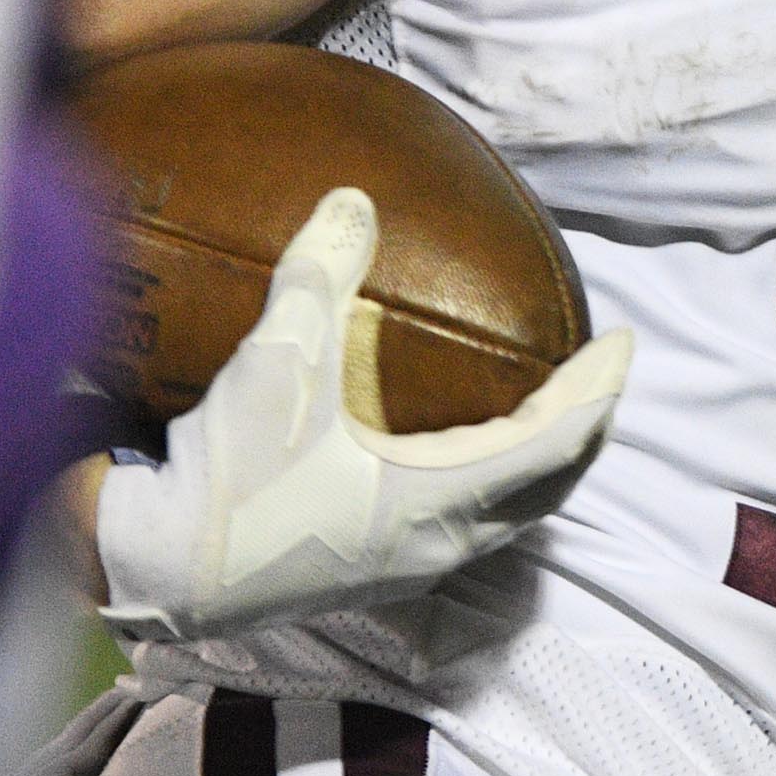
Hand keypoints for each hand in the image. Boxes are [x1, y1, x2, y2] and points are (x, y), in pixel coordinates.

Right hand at [94, 187, 629, 639]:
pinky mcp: (372, 574)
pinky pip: (466, 524)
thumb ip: (321, 275)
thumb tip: (353, 201)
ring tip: (544, 405)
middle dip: (584, 426)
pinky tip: (458, 449)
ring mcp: (407, 568)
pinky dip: (492, 480)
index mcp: (440, 501)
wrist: (153, 570)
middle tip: (597, 371)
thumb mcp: (278, 363)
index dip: (599, 388)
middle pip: (550, 485)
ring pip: (510, 513)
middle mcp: (440, 545)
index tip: (623, 340)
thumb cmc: (226, 479)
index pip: (558, 441)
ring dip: (540, 460)